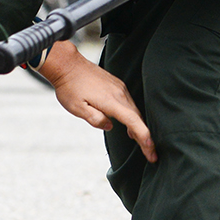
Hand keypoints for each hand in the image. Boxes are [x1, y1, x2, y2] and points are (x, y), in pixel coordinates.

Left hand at [36, 41, 155, 162]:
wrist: (68, 64)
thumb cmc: (70, 87)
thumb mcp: (76, 108)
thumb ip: (95, 119)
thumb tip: (110, 126)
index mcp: (111, 101)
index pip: (134, 122)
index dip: (144, 138)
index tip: (151, 152)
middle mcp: (119, 93)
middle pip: (138, 118)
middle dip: (145, 137)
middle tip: (150, 154)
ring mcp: (119, 87)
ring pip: (134, 110)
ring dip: (139, 126)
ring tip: (141, 142)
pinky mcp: (116, 84)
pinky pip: (129, 102)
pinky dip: (132, 115)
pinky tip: (129, 123)